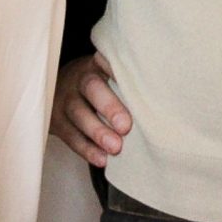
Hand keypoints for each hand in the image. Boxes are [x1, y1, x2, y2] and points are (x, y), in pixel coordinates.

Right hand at [52, 53, 131, 169]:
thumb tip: (164, 99)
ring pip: (78, 114)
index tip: (139, 83)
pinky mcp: (56, 122)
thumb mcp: (107, 75)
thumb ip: (128, 83)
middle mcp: (79, 79)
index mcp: (97, 64)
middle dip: (109, 107)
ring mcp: (65, 100)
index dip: (120, 72)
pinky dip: (86, 149)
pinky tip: (102, 159)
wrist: (60, 89)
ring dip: (97, 132)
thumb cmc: (98, 86)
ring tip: (115, 147)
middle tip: (126, 126)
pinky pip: (70, 136)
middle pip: (92, 88)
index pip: (108, 62)